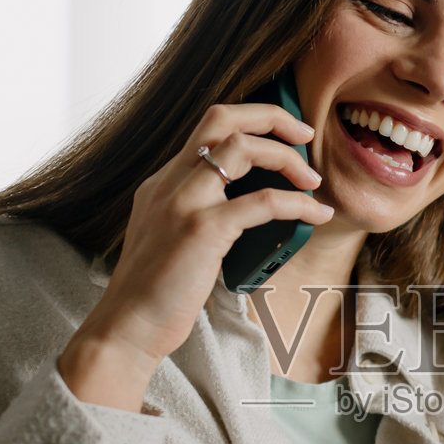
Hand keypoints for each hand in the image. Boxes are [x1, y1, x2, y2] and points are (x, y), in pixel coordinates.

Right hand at [58, 102, 335, 409]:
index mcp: (162, 182)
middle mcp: (170, 182)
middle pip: (222, 117)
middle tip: (305, 135)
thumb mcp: (169, 239)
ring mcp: (184, 202)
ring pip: (243, 148)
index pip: (208, 128)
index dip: (250, 121)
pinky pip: (262, 201)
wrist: (127, 327)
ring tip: (313, 181)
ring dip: (287, 158)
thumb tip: (248, 211)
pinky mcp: (202, 230)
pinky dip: (297, 203)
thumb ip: (198, 216)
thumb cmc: (154, 295)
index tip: (283, 136)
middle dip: (271, 116)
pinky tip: (316, 214)